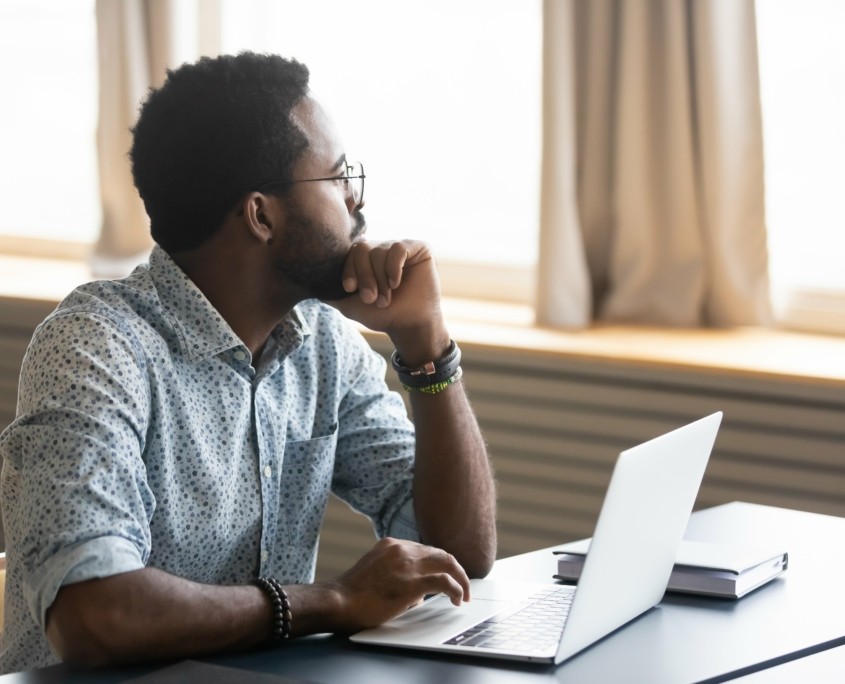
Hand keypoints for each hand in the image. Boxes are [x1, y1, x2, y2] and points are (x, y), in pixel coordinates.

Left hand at [328, 240, 449, 361]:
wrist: (410, 325)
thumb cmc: (383, 315)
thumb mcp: (351, 306)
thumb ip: (331, 293)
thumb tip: (310, 284)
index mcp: (366, 260)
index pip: (350, 252)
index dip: (348, 269)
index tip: (349, 288)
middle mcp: (382, 250)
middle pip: (363, 249)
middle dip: (364, 276)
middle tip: (370, 298)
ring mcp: (400, 248)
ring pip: (380, 251)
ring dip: (380, 279)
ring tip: (386, 298)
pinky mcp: (418, 248)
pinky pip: (399, 248)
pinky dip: (394, 267)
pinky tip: (396, 283)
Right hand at [328, 537, 470, 631]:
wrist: (339, 601)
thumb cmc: (352, 595)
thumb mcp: (375, 573)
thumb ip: (397, 576)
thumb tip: (418, 595)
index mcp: (391, 545)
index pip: (424, 550)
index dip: (438, 564)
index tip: (445, 575)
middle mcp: (401, 549)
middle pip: (439, 553)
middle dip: (455, 569)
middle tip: (462, 584)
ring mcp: (408, 564)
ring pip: (447, 563)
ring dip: (460, 579)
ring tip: (464, 594)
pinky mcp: (412, 582)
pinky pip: (444, 582)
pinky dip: (456, 589)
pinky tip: (458, 598)